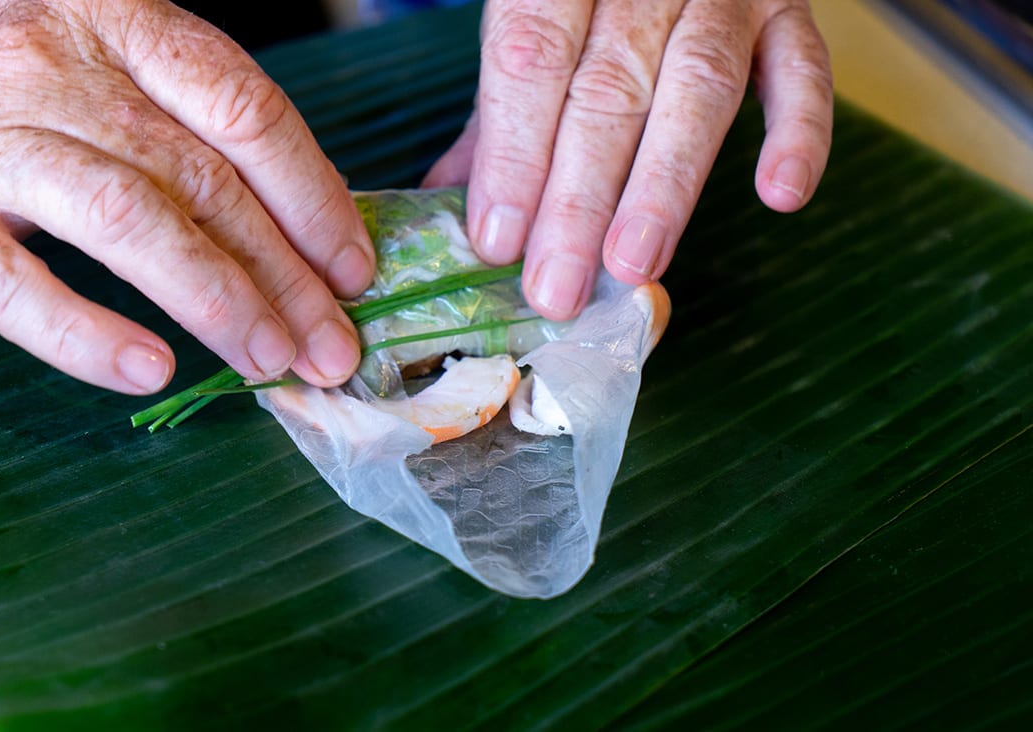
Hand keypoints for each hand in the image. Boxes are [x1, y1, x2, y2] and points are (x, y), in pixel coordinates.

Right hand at [0, 0, 374, 393]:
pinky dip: (82, 334)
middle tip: (332, 349)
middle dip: (285, 275)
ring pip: (126, 221)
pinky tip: (149, 371)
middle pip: (202, 180)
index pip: (246, 112)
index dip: (313, 198)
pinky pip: (8, 283)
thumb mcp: (109, 50)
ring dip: (213, 300)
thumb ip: (194, 114)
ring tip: (269, 363)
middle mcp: (60, 72)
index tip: (354, 271)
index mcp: (123, 22)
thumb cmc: (16, 58)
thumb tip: (307, 215)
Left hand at [425, 0, 832, 318]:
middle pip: (609, 90)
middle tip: (557, 288)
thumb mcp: (528, 34)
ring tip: (633, 265)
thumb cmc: (581, 0)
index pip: (531, 59)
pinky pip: (804, 69)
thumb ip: (496, 119)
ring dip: (664, 186)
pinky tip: (780, 195)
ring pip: (699, 86)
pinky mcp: (786, 9)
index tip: (499, 242)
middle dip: (579, 200)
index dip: (514, 155)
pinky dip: (800, 132)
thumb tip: (448, 211)